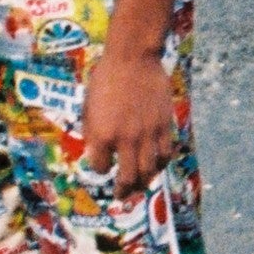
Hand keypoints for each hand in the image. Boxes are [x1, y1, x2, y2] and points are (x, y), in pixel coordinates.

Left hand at [78, 44, 181, 191]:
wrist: (132, 58)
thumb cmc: (105, 78)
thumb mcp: (88, 106)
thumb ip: (93, 132)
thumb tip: (97, 151)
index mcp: (102, 134)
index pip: (99, 167)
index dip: (99, 169)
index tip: (102, 166)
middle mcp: (125, 139)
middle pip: (127, 177)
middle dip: (123, 190)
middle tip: (121, 195)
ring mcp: (147, 134)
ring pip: (149, 171)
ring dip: (143, 183)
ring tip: (139, 186)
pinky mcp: (164, 126)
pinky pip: (165, 154)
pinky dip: (160, 165)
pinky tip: (156, 166)